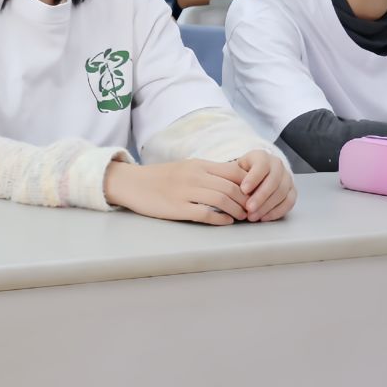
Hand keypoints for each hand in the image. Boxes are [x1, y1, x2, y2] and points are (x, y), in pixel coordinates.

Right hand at [104, 158, 247, 224]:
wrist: (132, 183)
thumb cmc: (160, 177)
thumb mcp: (186, 167)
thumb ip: (207, 173)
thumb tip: (233, 181)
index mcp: (199, 165)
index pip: (234, 172)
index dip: (250, 184)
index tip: (254, 194)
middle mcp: (194, 176)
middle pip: (232, 187)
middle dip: (247, 201)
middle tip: (252, 210)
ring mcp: (185, 192)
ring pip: (222, 200)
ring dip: (237, 211)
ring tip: (242, 217)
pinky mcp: (177, 208)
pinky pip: (206, 214)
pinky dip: (221, 219)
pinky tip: (226, 222)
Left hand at [233, 149, 296, 222]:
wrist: (254, 173)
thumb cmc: (241, 172)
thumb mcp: (234, 168)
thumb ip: (231, 175)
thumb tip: (226, 188)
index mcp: (262, 156)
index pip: (261, 166)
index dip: (253, 178)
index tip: (243, 190)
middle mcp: (277, 165)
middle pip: (273, 181)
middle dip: (260, 197)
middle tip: (248, 208)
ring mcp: (287, 178)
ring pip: (282, 193)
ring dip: (267, 207)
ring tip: (253, 216)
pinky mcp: (292, 190)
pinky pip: (289, 202)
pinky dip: (277, 211)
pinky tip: (264, 217)